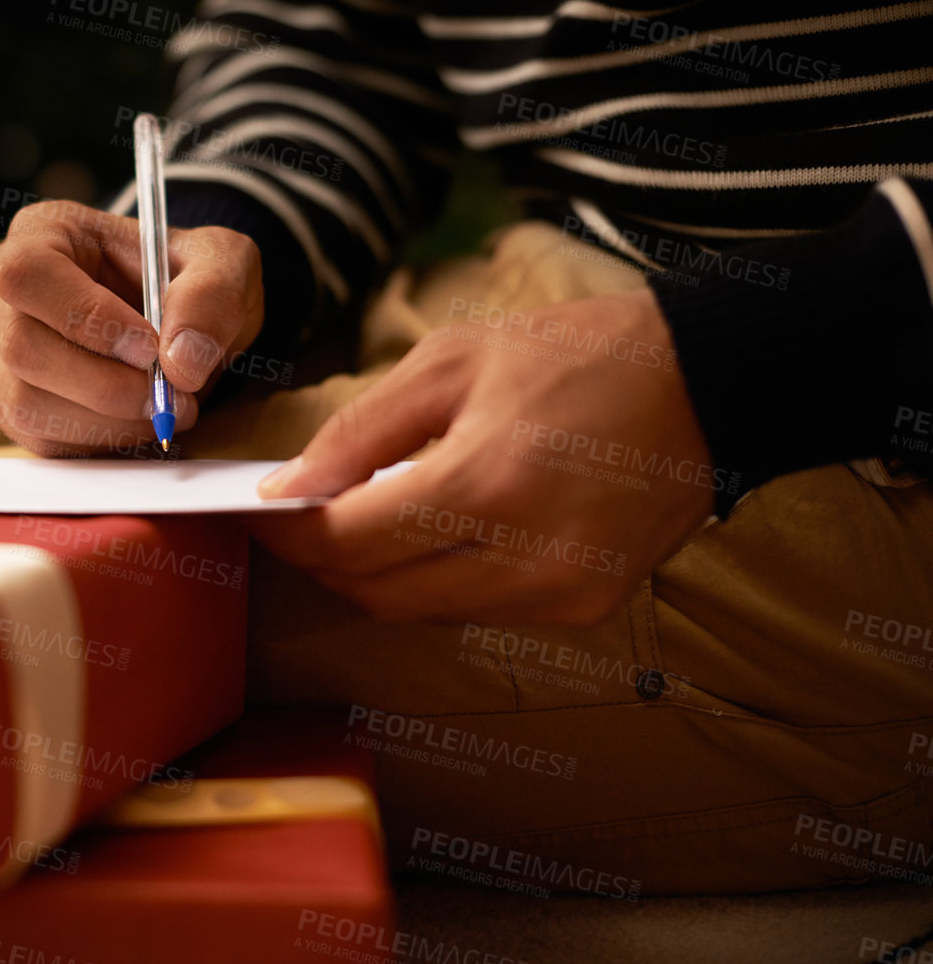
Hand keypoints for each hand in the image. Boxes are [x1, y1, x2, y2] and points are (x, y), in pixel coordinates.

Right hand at [0, 200, 263, 454]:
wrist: (180, 322)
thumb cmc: (189, 279)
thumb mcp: (222, 264)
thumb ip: (211, 298)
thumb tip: (181, 363)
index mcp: (41, 233)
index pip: (29, 275)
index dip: (86, 319)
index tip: (150, 349)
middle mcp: (2, 291)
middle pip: (22, 348)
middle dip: (105, 385)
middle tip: (170, 396)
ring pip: (26, 402)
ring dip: (107, 421)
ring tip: (163, 410)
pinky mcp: (9, 401)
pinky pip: (39, 437)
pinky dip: (97, 441)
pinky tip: (136, 422)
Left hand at [251, 289, 718, 624]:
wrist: (708, 382)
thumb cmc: (575, 354)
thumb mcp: (454, 360)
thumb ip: (361, 429)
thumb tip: (289, 487)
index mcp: (485, 483)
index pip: (349, 542)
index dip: (289, 534)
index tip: (256, 511)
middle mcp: (525, 557)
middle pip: (377, 591)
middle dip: (324, 559)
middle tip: (299, 517)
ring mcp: (561, 593)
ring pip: (422, 610)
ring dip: (379, 574)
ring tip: (365, 517)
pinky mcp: (587, 607)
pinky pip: (477, 609)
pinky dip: (439, 578)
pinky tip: (439, 531)